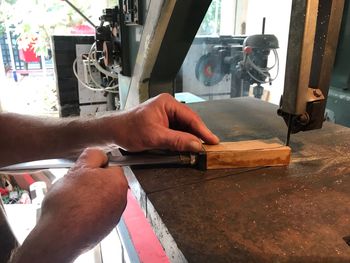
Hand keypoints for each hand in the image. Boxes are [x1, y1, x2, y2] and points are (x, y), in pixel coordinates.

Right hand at [11, 148, 127, 262]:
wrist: (60, 236)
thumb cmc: (68, 203)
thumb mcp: (78, 168)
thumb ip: (92, 156)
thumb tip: (98, 154)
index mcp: (117, 182)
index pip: (111, 166)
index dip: (96, 167)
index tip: (85, 172)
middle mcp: (120, 199)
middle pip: (107, 183)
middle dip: (93, 182)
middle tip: (77, 185)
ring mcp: (114, 215)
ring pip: (102, 198)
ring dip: (91, 197)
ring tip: (74, 200)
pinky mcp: (105, 228)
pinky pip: (98, 213)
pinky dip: (89, 211)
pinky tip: (75, 213)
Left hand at [112, 93, 219, 151]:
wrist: (114, 132)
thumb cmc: (129, 129)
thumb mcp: (155, 136)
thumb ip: (177, 140)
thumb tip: (196, 145)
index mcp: (167, 103)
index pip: (191, 117)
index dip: (203, 130)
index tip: (213, 141)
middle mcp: (169, 107)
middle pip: (189, 122)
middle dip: (198, 135)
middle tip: (208, 148)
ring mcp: (166, 116)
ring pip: (184, 128)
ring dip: (190, 139)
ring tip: (200, 149)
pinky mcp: (164, 125)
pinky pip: (178, 132)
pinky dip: (182, 140)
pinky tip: (187, 148)